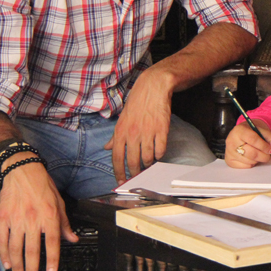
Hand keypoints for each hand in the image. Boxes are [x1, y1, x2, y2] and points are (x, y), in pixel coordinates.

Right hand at [0, 158, 77, 270]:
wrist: (22, 170)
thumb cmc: (42, 185)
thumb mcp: (59, 201)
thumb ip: (65, 223)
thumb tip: (72, 238)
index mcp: (50, 214)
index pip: (53, 242)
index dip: (53, 259)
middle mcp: (33, 218)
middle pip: (33, 249)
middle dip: (32, 269)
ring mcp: (16, 219)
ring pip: (16, 248)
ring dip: (18, 265)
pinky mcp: (3, 218)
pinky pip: (2, 240)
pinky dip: (4, 254)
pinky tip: (7, 263)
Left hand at [104, 66, 173, 182]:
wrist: (153, 87)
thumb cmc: (137, 102)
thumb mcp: (122, 118)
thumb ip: (115, 136)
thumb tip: (108, 148)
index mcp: (121, 131)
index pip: (117, 158)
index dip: (119, 173)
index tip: (121, 182)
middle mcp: (133, 134)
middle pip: (133, 161)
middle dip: (135, 172)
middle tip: (138, 176)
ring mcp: (148, 132)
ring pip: (148, 158)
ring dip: (148, 164)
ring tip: (149, 163)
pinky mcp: (162, 130)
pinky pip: (160, 149)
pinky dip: (159, 155)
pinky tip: (158, 153)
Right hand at [224, 120, 270, 168]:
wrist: (244, 133)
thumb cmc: (255, 133)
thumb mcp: (265, 132)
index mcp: (239, 130)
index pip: (253, 139)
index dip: (264, 146)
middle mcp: (231, 141)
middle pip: (251, 153)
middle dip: (264, 156)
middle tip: (270, 156)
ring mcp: (229, 152)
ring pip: (249, 161)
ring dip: (258, 160)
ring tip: (260, 154)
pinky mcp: (229, 161)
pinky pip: (245, 167)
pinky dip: (252, 164)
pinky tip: (252, 157)